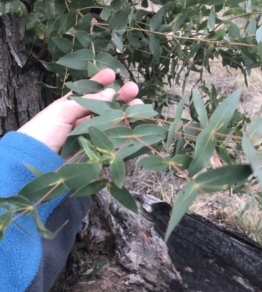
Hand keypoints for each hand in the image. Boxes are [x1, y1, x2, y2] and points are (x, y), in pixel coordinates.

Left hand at [18, 69, 142, 152]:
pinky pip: (113, 139)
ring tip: (139, 105)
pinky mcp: (96, 150)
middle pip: (105, 106)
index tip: (112, 73)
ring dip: (126, 112)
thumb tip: (111, 92)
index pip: (89, 92)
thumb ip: (88, 102)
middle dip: (120, 96)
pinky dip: (125, 132)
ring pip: (112, 121)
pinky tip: (134, 124)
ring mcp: (90, 134)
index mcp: (72, 107)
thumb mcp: (62, 111)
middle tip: (134, 89)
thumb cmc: (43, 132)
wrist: (35, 162)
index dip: (100, 81)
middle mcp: (82, 120)